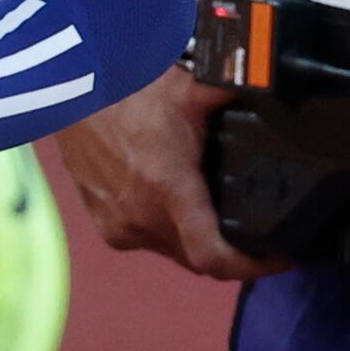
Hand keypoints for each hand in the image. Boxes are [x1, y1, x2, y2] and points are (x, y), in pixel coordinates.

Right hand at [49, 62, 271, 280]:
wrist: (67, 89)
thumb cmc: (125, 86)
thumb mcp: (190, 87)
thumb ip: (237, 91)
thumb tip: (278, 84)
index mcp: (166, 188)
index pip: (214, 257)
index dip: (254, 266)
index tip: (282, 257)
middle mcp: (140, 216)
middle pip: (199, 259)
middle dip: (234, 253)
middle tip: (264, 235)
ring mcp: (119, 224)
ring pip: (175, 251)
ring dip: (200, 241)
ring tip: (225, 216)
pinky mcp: (104, 223)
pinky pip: (149, 240)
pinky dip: (171, 231)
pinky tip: (183, 207)